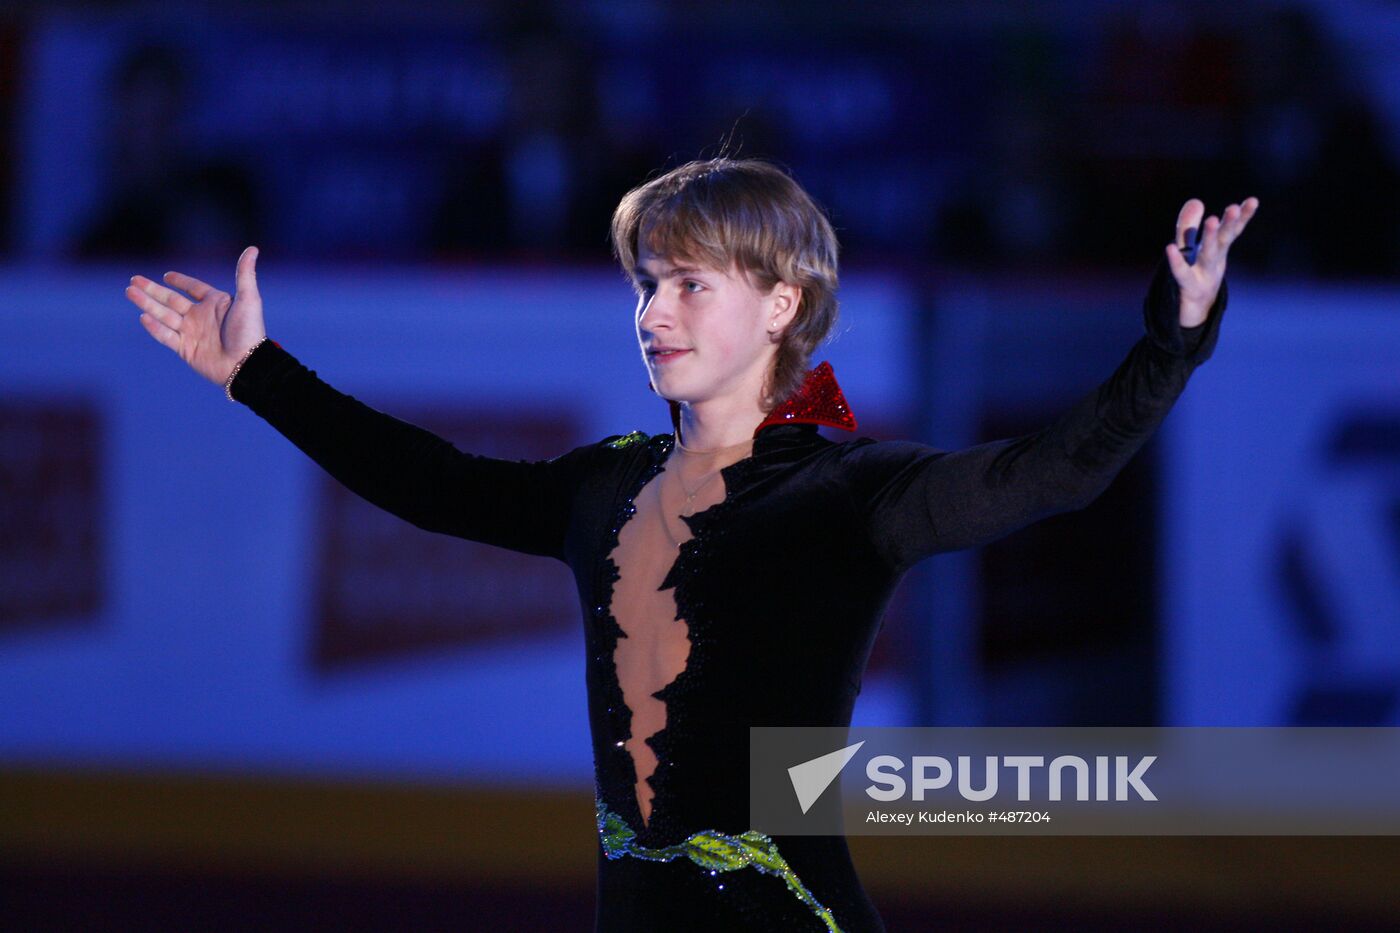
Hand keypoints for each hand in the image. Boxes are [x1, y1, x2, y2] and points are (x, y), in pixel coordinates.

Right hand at [125, 246, 266, 386]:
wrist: (246, 365)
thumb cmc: (249, 331)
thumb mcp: (249, 299)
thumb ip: (245, 274)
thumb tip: (253, 248)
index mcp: (215, 304)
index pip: (194, 288)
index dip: (181, 281)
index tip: (166, 276)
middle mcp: (201, 317)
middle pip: (171, 300)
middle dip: (152, 290)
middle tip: (134, 280)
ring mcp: (192, 333)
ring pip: (164, 315)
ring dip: (147, 303)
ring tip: (130, 291)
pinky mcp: (186, 349)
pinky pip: (166, 336)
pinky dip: (154, 327)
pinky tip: (143, 317)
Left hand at [1166, 198, 1258, 327]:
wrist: (1191, 314)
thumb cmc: (1193, 278)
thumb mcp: (1189, 250)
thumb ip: (1189, 226)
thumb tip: (1195, 200)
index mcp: (1217, 251)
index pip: (1232, 231)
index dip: (1242, 216)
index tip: (1254, 200)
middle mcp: (1213, 262)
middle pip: (1224, 241)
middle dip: (1229, 224)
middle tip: (1234, 208)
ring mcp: (1203, 276)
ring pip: (1208, 254)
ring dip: (1211, 238)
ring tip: (1212, 219)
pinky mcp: (1188, 288)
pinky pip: (1181, 274)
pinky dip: (1176, 262)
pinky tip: (1168, 248)